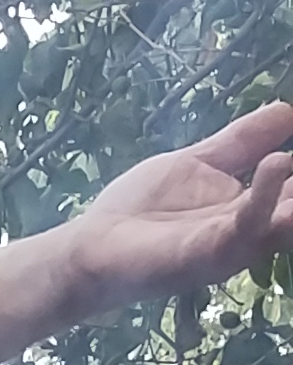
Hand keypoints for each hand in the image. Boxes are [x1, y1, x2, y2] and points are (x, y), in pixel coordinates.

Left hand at [62, 102, 292, 315]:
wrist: (92, 245)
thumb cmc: (143, 208)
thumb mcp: (202, 161)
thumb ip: (245, 140)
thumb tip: (289, 109)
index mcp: (255, 208)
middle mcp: (254, 230)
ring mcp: (232, 246)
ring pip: (286, 222)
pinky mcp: (207, 255)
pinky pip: (245, 229)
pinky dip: (263, 199)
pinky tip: (276, 164)